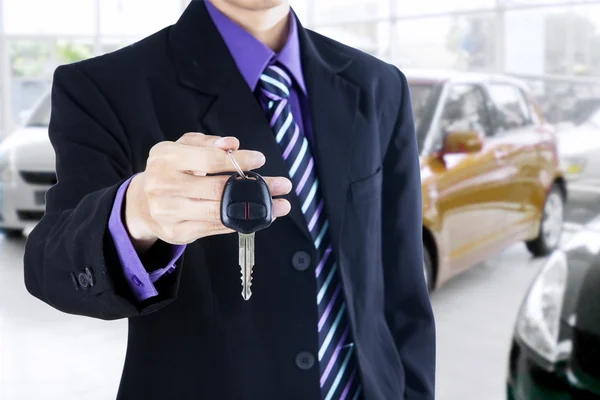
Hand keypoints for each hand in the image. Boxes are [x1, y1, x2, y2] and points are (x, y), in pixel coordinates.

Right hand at [125, 133, 291, 251]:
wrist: (142, 204)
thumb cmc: (170, 170)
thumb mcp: (182, 148)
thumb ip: (207, 143)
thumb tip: (232, 143)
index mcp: (165, 158)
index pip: (209, 159)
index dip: (238, 159)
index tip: (261, 159)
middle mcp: (165, 186)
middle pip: (219, 189)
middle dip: (257, 187)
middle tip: (282, 185)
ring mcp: (170, 213)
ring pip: (221, 212)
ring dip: (256, 209)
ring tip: (280, 205)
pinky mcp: (178, 233)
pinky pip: (216, 227)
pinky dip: (240, 221)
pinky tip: (258, 216)